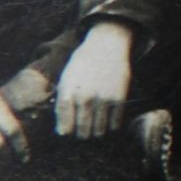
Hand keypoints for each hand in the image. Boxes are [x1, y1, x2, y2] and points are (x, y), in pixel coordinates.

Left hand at [55, 21, 132, 139]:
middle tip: (84, 132)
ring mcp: (102, 99)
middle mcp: (84, 98)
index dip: (67, 132)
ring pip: (99, 130)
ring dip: (97, 132)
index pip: (64, 127)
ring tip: (96, 129)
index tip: (69, 131)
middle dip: (83, 134)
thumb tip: (62, 131)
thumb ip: (62, 104)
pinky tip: (109, 121)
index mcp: (68, 94)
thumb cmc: (83, 65)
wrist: (106, 46)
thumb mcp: (66, 80)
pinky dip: (112, 125)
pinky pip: (115, 123)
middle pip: (82, 132)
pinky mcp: (119, 98)